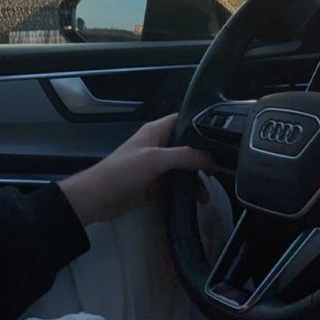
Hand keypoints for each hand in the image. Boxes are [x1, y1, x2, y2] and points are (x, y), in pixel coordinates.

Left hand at [59, 114, 212, 226]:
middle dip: (203, 157)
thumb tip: (209, 159)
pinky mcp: (155, 184)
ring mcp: (157, 166)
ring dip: (196, 179)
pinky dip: (187, 191)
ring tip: (207, 193)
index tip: (221, 137)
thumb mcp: (154, 159)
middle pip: (187, 147)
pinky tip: (197, 200)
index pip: (184, 120)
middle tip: (220, 169)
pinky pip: (176, 185)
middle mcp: (158, 146)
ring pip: (184, 168)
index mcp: (156, 132)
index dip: (202, 126)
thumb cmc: (122, 172)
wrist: (98, 199)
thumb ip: (183, 156)